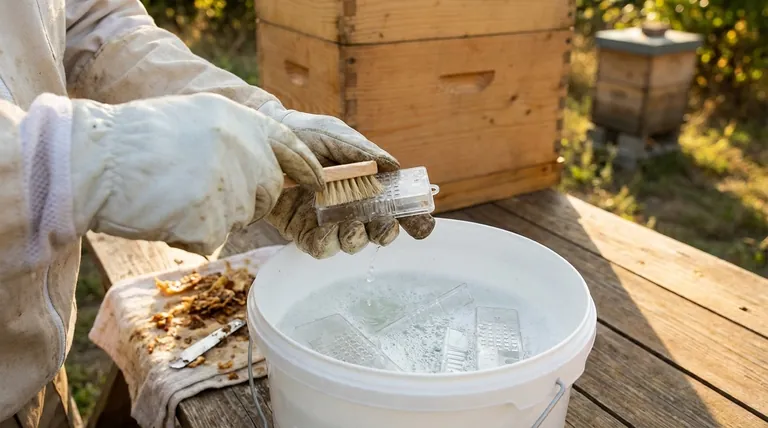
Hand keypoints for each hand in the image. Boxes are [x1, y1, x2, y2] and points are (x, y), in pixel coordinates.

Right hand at [70, 93, 324, 254]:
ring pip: (237, 217)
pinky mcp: (213, 221)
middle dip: (243, 199)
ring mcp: (232, 187)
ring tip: (171, 195)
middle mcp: (244, 151)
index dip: (305, 166)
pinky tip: (163, 213)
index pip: (289, 146)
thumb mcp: (194, 117)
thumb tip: (263, 160)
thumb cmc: (134, 140)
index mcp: (239, 121)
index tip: (317, 180)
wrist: (93, 161)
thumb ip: (233, 136)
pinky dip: (187, 234)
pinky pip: (210, 239)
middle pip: (266, 191)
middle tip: (198, 190)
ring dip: (209, 215)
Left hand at [258, 100, 435, 258]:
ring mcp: (327, 221)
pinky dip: (327, 244)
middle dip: (385, 233)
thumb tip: (393, 167)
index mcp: (367, 186)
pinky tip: (328, 231)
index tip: (424, 227)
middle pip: (377, 232)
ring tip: (351, 225)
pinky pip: (319, 247)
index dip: (413, 221)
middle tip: (385, 225)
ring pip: (350, 243)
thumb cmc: (305, 134)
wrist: (264, 138)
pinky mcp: (302, 230)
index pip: (397, 208)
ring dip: (356, 238)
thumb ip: (362, 153)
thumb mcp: (336, 136)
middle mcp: (351, 207)